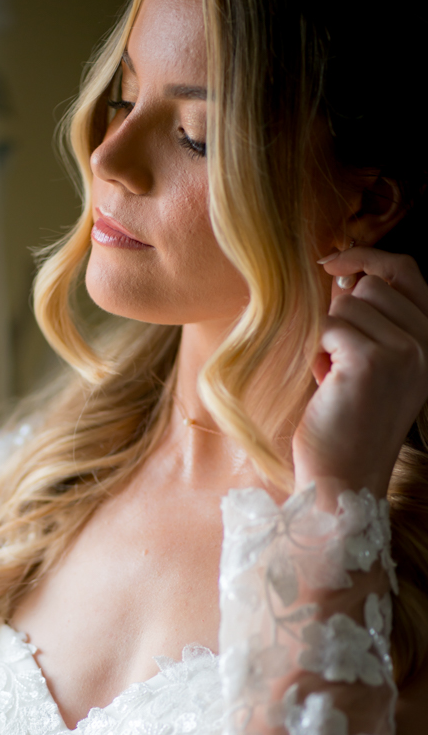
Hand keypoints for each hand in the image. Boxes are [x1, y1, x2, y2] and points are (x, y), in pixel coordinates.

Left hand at [292, 246, 427, 501]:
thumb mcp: (371, 365)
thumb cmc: (346, 423)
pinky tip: (326, 384)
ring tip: (334, 379)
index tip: (333, 262)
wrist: (342, 476)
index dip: (369, 258)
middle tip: (339, 362)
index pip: (407, 272)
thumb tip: (344, 275)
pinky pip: (328, 327)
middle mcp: (426, 345)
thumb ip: (370, 322)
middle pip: (370, 288)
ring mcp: (403, 352)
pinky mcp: (371, 362)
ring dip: (328, 340)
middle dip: (342, 317)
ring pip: (346, 307)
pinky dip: (318, 352)